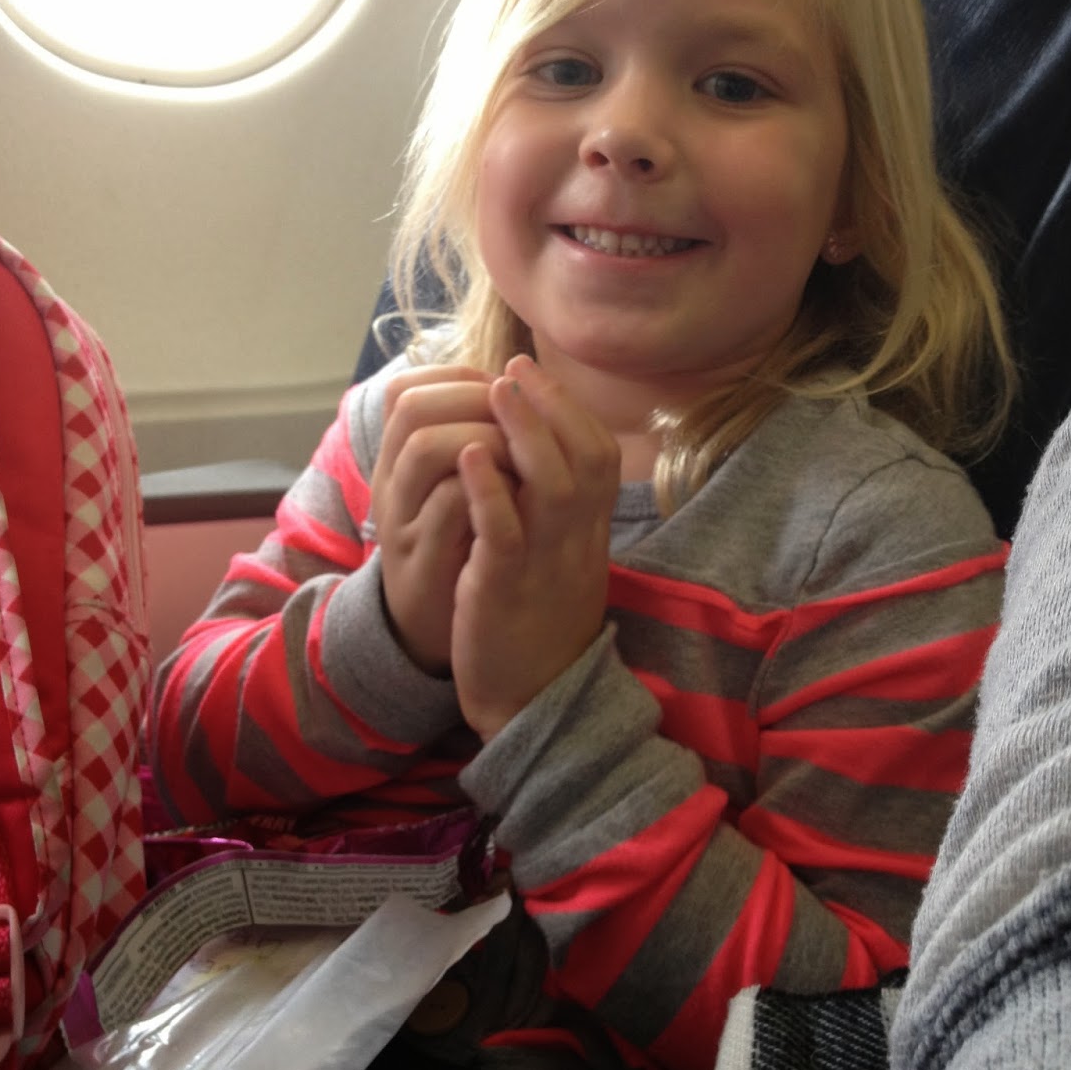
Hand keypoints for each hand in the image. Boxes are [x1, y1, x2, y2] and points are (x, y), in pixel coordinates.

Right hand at [369, 365, 511, 673]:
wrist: (435, 633)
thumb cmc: (457, 550)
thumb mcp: (457, 490)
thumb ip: (471, 443)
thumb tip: (513, 388)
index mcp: (397, 461)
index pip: (407, 387)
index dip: (462, 378)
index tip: (508, 390)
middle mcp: (390, 483)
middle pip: (412, 405)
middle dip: (478, 399)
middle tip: (523, 416)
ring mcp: (402, 520)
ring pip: (428, 445)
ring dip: (486, 438)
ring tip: (525, 451)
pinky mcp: (423, 560)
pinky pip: (450, 504)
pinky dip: (488, 490)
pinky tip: (522, 493)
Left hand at [451, 355, 619, 740]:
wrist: (530, 703)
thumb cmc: (537, 625)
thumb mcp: (560, 563)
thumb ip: (559, 513)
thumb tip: (539, 457)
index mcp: (588, 534)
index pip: (599, 457)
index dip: (570, 411)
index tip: (534, 375)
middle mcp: (576, 542)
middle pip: (585, 459)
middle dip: (551, 405)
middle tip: (515, 366)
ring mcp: (544, 564)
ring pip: (552, 486)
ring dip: (525, 432)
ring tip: (497, 390)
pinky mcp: (507, 588)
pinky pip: (505, 532)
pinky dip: (490, 488)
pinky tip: (470, 454)